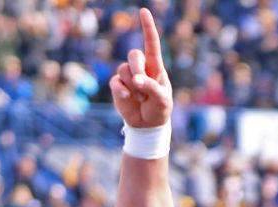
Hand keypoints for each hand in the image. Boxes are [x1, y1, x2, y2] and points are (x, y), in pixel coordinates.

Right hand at [110, 8, 171, 128]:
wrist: (147, 125)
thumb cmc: (159, 109)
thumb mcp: (162, 100)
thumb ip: (151, 87)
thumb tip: (135, 79)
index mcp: (155, 67)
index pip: (151, 43)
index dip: (148, 27)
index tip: (144, 11)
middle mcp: (141, 68)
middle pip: (134, 54)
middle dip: (137, 67)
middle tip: (141, 83)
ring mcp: (128, 76)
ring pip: (123, 69)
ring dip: (132, 85)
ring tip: (141, 98)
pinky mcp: (118, 85)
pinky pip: (115, 81)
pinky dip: (121, 90)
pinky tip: (127, 98)